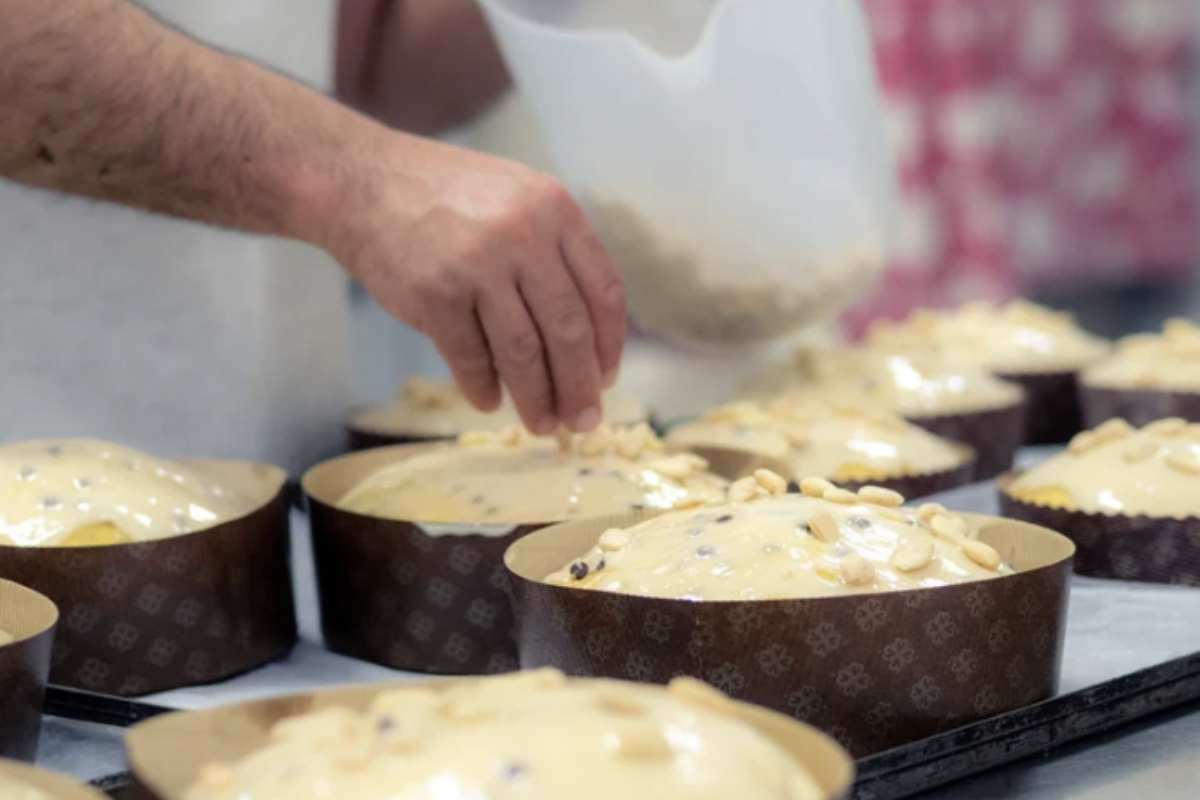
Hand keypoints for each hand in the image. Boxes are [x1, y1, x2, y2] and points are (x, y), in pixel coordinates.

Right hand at [329, 137, 625, 433]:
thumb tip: (587, 339)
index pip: (603, 291)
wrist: (364, 182)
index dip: (610, 344)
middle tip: (583, 422)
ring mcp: (478, 265)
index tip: (606, 378)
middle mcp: (523, 235)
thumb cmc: (446, 197)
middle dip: (579, 385)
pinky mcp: (435, 295)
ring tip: (542, 425)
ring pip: (523, 351)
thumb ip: (555, 251)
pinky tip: (488, 401)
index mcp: (555, 210)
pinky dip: (482, 386)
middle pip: (568, 329)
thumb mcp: (517, 199)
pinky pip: (470, 356)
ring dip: (536, 398)